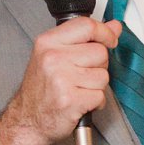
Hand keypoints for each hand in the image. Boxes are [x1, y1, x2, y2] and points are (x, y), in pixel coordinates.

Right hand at [0, 16, 122, 144]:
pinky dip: (95, 102)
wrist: (28, 119)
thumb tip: (115, 27)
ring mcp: (61, 79)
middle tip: (81, 75)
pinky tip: (80, 102)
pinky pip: (101, 96)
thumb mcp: (56, 55)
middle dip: (99, 65)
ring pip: (103, 76)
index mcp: (48, 42)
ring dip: (97, 86)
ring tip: (78, 90)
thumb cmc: (43, 88)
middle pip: (100, 52)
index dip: (106, 32)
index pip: (87, 25)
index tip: (111, 39)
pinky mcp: (71, 100)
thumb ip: (85, 38)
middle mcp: (53, 58)